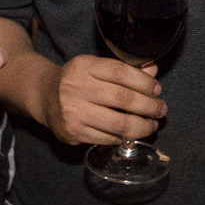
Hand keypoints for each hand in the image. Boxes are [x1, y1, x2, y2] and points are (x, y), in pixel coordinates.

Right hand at [36, 54, 163, 145]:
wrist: (43, 95)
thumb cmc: (77, 79)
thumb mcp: (95, 67)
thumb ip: (124, 69)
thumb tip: (153, 71)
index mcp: (83, 66)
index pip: (120, 72)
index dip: (144, 82)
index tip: (157, 89)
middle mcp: (76, 87)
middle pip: (123, 98)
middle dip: (148, 106)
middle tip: (160, 110)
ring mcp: (73, 112)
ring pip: (118, 123)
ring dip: (142, 126)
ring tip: (152, 125)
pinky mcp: (73, 132)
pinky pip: (107, 138)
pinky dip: (123, 137)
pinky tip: (131, 133)